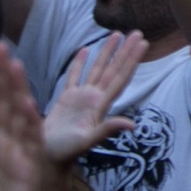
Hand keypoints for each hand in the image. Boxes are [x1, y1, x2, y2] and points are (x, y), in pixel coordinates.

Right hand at [40, 31, 142, 163]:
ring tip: (116, 34)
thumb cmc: (65, 153)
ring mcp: (81, 98)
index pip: (120, 78)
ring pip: (97, 69)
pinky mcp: (66, 99)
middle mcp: (94, 98)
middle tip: (138, 32)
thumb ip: (107, 130)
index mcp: (100, 106)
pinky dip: (79, 63)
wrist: (47, 158)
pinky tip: (84, 50)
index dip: (131, 60)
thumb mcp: (86, 142)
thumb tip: (132, 125)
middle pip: (113, 69)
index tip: (143, 44)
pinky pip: (74, 77)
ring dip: (107, 52)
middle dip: (125, 51)